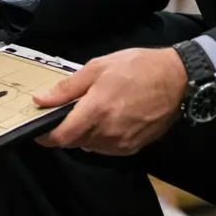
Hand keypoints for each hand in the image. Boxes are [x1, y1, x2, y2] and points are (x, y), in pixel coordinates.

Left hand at [33, 47, 186, 155]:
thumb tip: (41, 100)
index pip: (61, 137)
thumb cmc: (137, 68)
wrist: (176, 78)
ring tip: (93, 111)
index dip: (45, 136)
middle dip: (66, 130)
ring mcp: (122, 142)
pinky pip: (107, 148)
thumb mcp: (97, 68)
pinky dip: (101, 137)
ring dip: (84, 133)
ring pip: (90, 146)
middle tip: (69, 111)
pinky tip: (108, 119)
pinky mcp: (134, 147)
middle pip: (74, 142)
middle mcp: (108, 132)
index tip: (38, 129)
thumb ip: (67, 88)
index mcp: (96, 111)